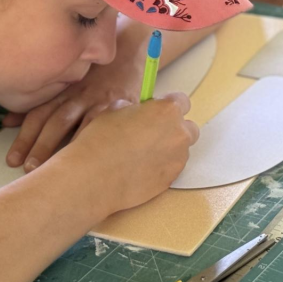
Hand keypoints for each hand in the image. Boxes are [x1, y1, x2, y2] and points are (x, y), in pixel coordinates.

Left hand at [3, 48, 143, 171]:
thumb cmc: (94, 75)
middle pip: (57, 121)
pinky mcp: (122, 107)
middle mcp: (79, 96)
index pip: (39, 114)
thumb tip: (6, 122)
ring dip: (68, 147)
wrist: (130, 52)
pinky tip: (91, 158)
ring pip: (82, 125)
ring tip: (58, 170)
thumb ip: (40, 104)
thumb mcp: (66, 86)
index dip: (24, 137)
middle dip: (41, 145)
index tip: (12, 161)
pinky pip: (108, 125)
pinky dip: (98, 140)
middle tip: (28, 169)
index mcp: (62, 93)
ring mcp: (101, 102)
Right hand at [67, 94, 198, 212]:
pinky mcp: (170, 180)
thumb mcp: (114, 109)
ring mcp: (177, 159)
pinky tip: (140, 169)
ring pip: (180, 150)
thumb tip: (137, 112)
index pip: (182, 101)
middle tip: (152, 133)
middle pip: (188, 128)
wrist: (94, 177)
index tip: (157, 111)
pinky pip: (171, 168)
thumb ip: (134, 108)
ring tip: (143, 154)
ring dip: (168, 149)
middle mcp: (179, 134)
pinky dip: (161, 167)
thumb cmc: (101, 139)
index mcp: (167, 111)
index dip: (168, 105)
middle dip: (174, 129)